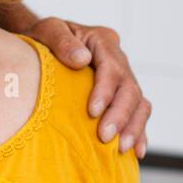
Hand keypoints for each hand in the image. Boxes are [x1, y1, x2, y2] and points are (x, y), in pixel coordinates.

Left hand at [30, 17, 149, 157]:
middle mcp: (117, 58)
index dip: (106, 91)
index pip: (112, 67)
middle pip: (130, 88)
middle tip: (105, 137)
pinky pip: (138, 113)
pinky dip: (139, 132)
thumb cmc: (42, 37)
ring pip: (140, 103)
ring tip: (122, 149)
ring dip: (133, 127)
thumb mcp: (46, 30)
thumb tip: (81, 59)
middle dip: (120, 115)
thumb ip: (61, 40)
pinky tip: (136, 152)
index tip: (92, 112)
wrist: (42, 44)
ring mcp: (122, 78)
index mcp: (102, 40)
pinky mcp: (120, 96)